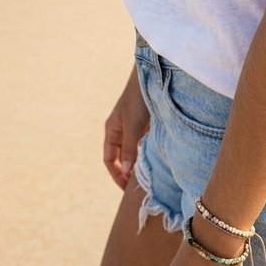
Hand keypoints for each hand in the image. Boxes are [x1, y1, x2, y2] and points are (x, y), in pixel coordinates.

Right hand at [103, 66, 149, 190]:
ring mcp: (133, 129)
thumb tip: (125, 173)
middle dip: (126, 173)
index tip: (126, 188)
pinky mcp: (146, 126)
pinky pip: (144, 145)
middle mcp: (120, 131)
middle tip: (137, 188)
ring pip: (133, 153)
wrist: (151, 77)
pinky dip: (147, 154)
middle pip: (120, 158)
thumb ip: (129, 149)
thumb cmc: (138, 99)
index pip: (109, 160)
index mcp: (112, 131)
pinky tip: (156, 162)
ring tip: (147, 178)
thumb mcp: (133, 126)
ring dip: (138, 164)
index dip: (116, 175)